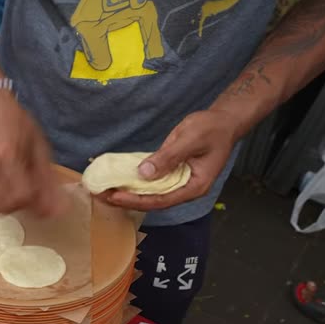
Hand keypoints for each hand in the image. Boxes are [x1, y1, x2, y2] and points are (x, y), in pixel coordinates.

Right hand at [0, 92, 65, 216]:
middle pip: (6, 206)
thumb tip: (58, 211)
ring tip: (15, 182)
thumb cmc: (16, 124)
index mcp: (5, 155)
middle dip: (21, 203)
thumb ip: (47, 182)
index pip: (22, 197)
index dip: (35, 201)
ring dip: (9, 202)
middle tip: (29, 189)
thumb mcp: (39, 148)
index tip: (42, 195)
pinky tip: (2, 180)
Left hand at [99, 109, 238, 211]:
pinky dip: (134, 182)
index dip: (136, 200)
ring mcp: (178, 182)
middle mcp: (185, 189)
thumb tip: (144, 174)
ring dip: (127, 193)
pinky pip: (151, 182)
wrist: (223, 122)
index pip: (161, 200)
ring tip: (103, 192)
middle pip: (152, 201)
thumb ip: (168, 157)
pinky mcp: (171, 173)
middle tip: (100, 196)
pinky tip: (117, 181)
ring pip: (150, 194)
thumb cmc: (212, 129)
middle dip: (126, 200)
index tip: (114, 196)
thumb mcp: (190, 139)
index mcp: (194, 187)